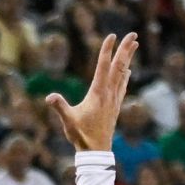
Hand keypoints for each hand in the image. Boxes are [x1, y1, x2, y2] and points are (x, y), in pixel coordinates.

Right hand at [47, 32, 136, 150]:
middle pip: (119, 66)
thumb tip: (49, 97)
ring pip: (123, 73)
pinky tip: (128, 71)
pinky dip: (126, 75)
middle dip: (125, 49)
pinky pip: (123, 85)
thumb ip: (59, 107)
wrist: (97, 150)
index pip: (103, 66)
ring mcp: (114, 99)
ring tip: (134, 45)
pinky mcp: (115, 105)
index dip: (107, 50)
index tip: (111, 36)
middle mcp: (109, 93)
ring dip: (128, 58)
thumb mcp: (68, 120)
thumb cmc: (81, 135)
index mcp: (98, 92)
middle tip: (133, 34)